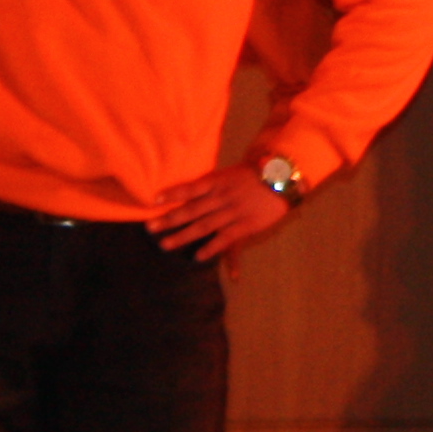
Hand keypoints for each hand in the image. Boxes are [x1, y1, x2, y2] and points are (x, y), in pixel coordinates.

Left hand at [150, 161, 294, 260]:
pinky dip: (211, 248)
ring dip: (182, 236)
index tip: (153, 199)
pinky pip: (225, 238)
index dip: (172, 193)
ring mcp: (232, 212)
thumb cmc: (255, 175)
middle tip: (150, 227)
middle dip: (169, 219)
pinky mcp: (245, 225)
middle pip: (191, 209)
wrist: (282, 178)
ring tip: (165, 244)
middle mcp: (222, 197)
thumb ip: (214, 184)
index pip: (190, 187)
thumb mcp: (232, 174)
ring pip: (203, 226)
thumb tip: (193, 191)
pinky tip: (197, 257)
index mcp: (218, 181)